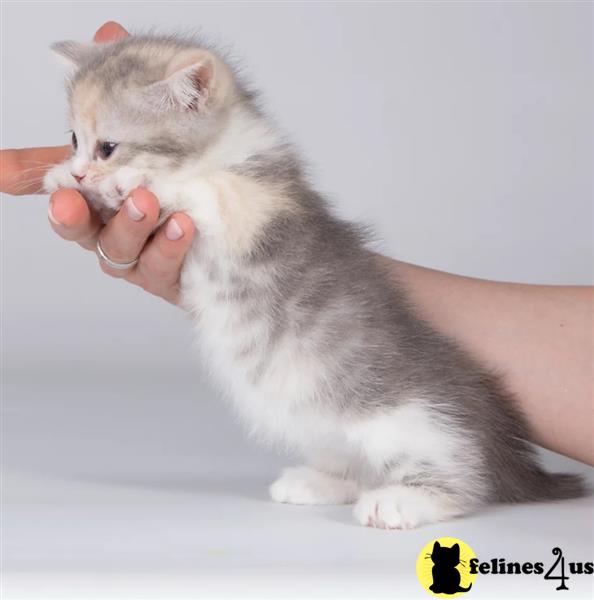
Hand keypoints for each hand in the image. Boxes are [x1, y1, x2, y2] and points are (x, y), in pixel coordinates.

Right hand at [0, 21, 195, 304]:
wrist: (237, 215)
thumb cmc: (182, 172)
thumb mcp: (154, 125)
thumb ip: (130, 89)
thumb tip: (109, 30)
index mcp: (98, 197)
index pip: (61, 190)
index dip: (34, 182)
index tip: (14, 176)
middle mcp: (111, 227)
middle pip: (79, 228)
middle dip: (72, 215)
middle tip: (74, 198)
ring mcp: (140, 254)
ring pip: (120, 249)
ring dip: (129, 223)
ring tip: (145, 199)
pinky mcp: (170, 274)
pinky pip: (164, 265)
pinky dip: (170, 244)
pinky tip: (183, 223)